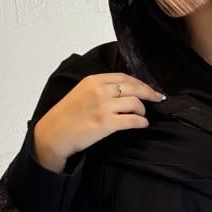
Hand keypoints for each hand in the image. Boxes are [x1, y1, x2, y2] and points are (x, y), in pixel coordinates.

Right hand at [33, 73, 165, 171]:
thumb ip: (100, 88)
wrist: (53, 134)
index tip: (149, 88)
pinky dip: (141, 122)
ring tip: (142, 116)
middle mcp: (100, 91)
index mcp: (94, 81)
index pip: (124, 77)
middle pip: (134, 87)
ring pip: (135, 103)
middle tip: (158, 98)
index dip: (140, 83)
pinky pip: (132, 120)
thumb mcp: (81, 93)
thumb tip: (123, 90)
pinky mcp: (106, 123)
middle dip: (149, 93)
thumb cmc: (66, 116)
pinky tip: (142, 125)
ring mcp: (103, 107)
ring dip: (142, 110)